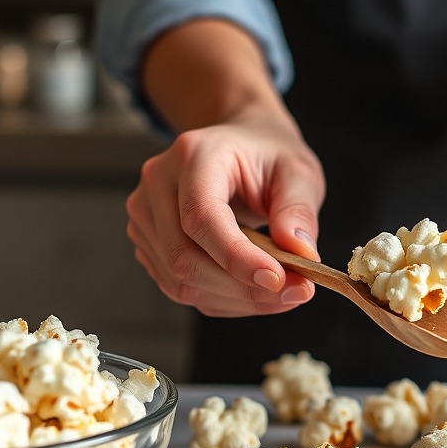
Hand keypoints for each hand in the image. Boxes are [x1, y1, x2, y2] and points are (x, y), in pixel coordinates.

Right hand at [127, 102, 325, 316]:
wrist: (243, 148)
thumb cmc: (269, 157)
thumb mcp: (299, 172)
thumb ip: (299, 211)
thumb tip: (300, 254)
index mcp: (195, 153)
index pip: (201, 217)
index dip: (237, 257)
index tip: (279, 280)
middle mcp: (159, 182)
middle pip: (185, 256)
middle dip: (243, 287)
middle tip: (296, 293)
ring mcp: (146, 213)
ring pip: (180, 281)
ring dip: (236, 299)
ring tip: (281, 291)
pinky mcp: (149, 242)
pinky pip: (180, 287)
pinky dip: (222, 299)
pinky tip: (253, 288)